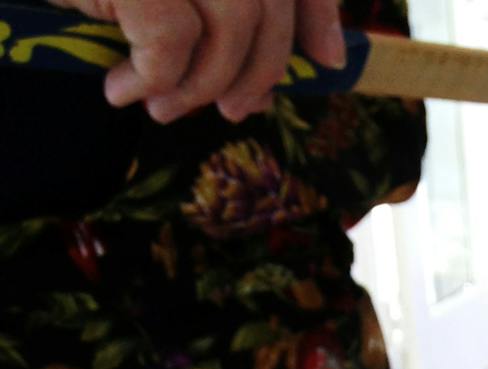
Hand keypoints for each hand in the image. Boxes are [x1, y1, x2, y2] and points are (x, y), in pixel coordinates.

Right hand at [49, 0, 347, 122]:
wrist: (10, 5)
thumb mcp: (166, 0)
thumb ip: (236, 14)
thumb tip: (324, 59)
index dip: (313, 10)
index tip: (328, 60)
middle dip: (262, 67)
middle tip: (232, 110)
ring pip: (232, 16)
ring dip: (203, 81)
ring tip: (163, 106)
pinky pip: (169, 33)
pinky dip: (157, 75)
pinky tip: (125, 88)